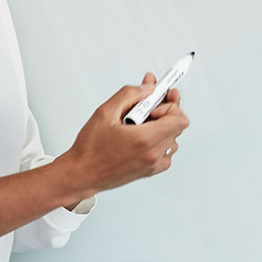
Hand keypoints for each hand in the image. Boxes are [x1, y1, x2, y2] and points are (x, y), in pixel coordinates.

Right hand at [56, 74, 189, 196]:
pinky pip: (166, 152)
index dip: (170, 105)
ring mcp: (154, 165)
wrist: (82, 174)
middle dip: (164, 112)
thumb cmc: (90, 149)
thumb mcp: (105, 112)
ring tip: (139, 124)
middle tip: (146, 107)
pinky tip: (140, 137)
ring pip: (172, 138)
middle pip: (177, 126)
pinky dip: (158, 141)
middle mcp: (154, 154)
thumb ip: (130, 94)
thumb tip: (148, 88)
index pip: (179, 118)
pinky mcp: (151, 171)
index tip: (158, 100)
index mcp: (146, 139)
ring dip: (161, 127)